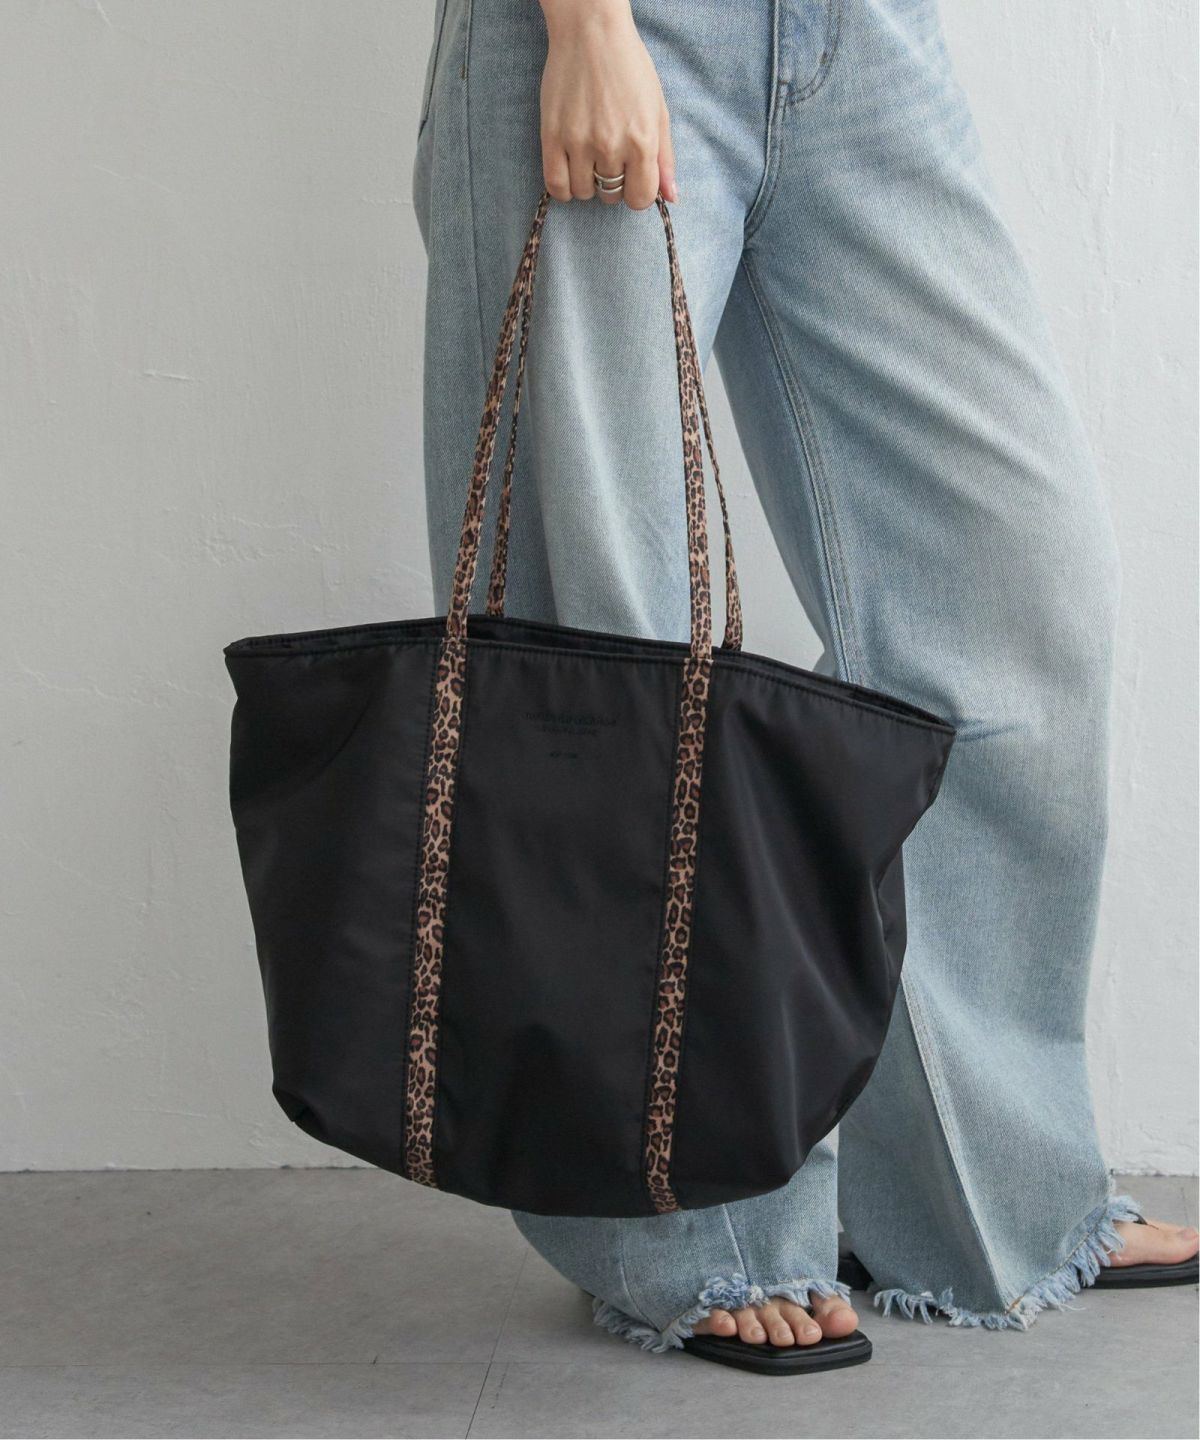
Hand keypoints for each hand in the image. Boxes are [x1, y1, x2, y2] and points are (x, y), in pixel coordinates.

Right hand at [538, 0, 677, 209]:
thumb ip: (664, 158)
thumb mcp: (658, 110)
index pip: (640, 198)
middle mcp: (611, 147)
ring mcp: (579, 143)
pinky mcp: (552, 137)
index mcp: (642, 141)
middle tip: (609, 157)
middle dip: (613, 183)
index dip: (637, 192)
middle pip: (611, 195)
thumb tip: (671, 198)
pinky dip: (564, 188)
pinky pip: (556, 185)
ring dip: (588, 183)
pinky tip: (570, 172)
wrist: (591, 33)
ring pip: (584, 192)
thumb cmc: (629, 68)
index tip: (631, 177)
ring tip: (589, 158)